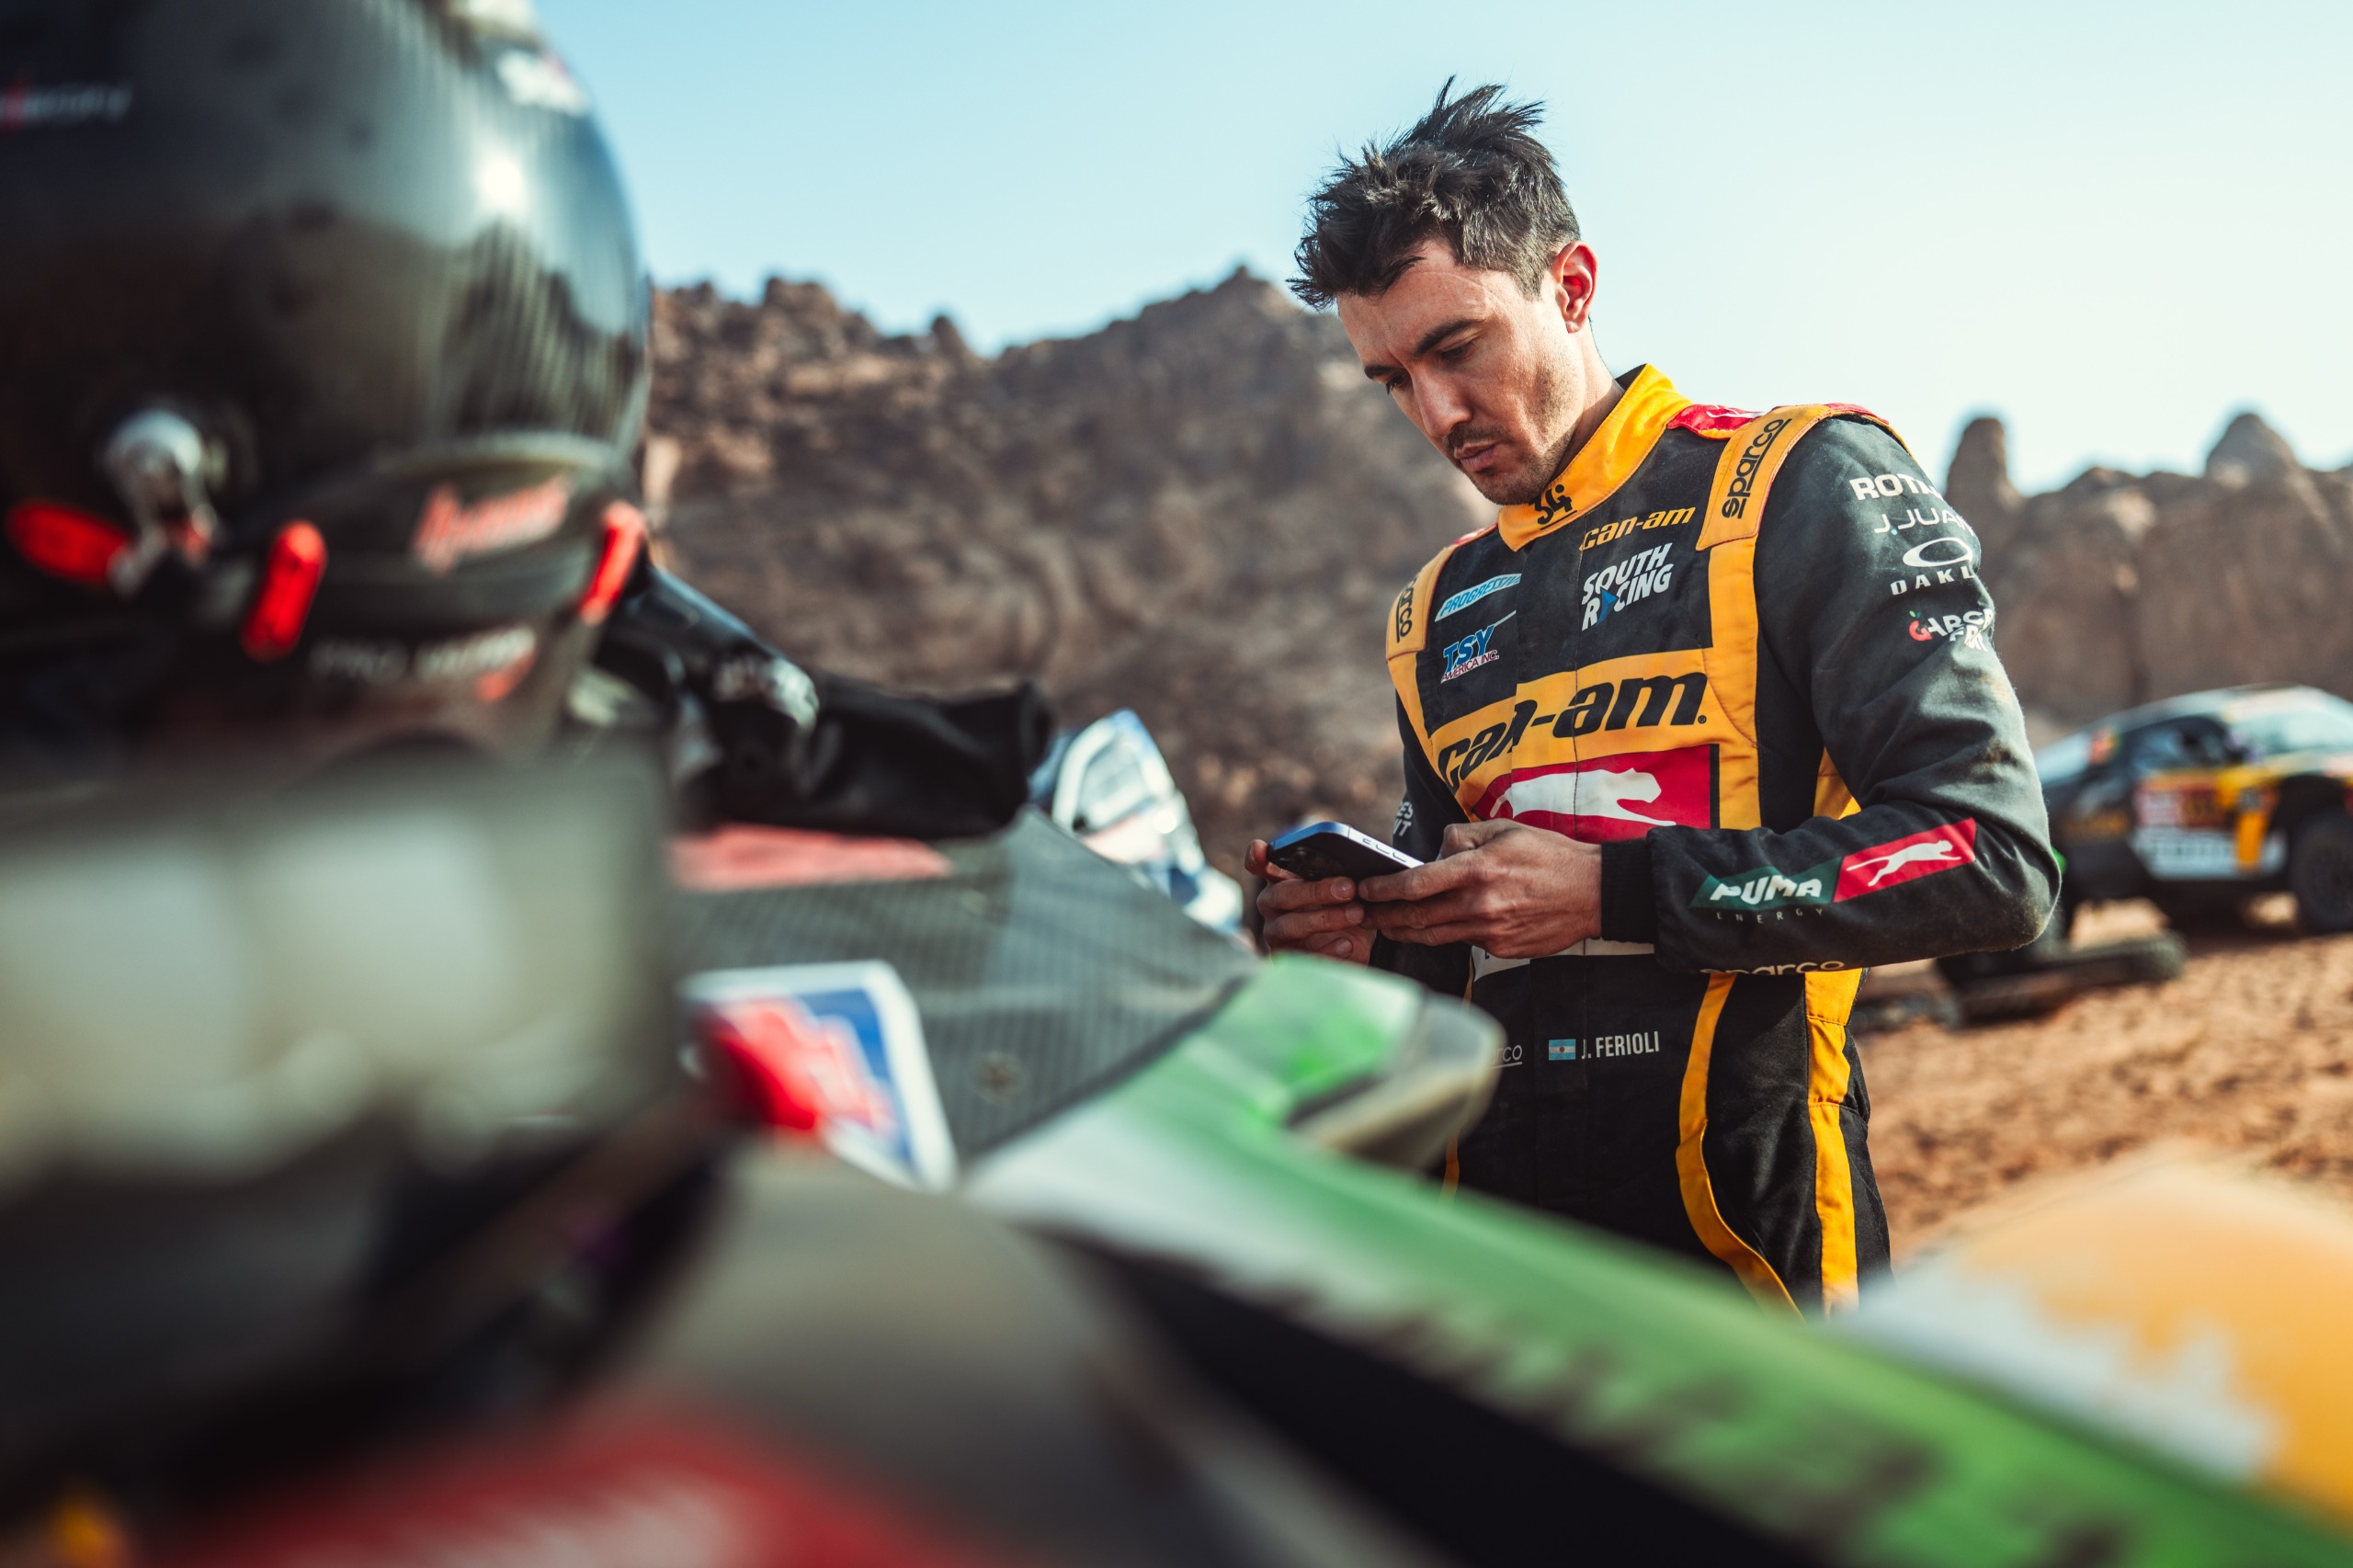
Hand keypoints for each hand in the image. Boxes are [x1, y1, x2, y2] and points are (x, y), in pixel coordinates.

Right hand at [1245, 839, 1372, 963]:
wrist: (1358, 946)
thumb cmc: (1345, 907)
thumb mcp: (1347, 888)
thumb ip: (1341, 874)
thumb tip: (1355, 865)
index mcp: (1281, 879)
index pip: (1260, 865)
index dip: (1257, 858)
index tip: (1262, 850)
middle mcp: (1272, 905)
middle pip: (1282, 894)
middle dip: (1315, 890)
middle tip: (1348, 888)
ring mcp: (1276, 934)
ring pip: (1290, 925)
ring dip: (1325, 919)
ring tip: (1356, 913)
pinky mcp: (1289, 960)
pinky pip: (1303, 955)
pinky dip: (1327, 949)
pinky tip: (1347, 943)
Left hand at [1358, 819, 1600, 956]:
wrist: (1594, 893)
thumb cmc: (1549, 856)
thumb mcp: (1505, 830)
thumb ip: (1461, 837)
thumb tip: (1433, 852)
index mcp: (1478, 869)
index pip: (1416, 883)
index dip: (1383, 889)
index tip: (1364, 889)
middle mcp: (1480, 904)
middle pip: (1416, 916)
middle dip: (1382, 916)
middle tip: (1360, 914)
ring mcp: (1490, 931)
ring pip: (1433, 935)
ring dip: (1404, 931)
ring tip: (1384, 924)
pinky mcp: (1500, 949)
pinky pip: (1463, 942)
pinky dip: (1446, 934)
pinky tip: (1436, 927)